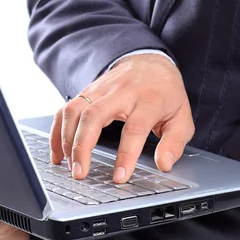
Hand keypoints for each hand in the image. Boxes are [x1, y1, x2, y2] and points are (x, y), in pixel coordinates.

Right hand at [50, 53, 194, 183]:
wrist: (150, 62)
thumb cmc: (166, 93)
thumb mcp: (182, 117)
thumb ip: (174, 143)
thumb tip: (164, 164)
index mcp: (148, 99)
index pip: (134, 128)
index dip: (126, 155)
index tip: (119, 178)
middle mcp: (121, 92)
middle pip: (94, 116)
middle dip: (82, 146)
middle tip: (80, 173)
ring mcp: (101, 89)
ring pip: (75, 110)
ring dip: (66, 139)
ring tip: (68, 166)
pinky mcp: (87, 90)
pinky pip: (66, 108)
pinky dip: (57, 130)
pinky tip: (57, 152)